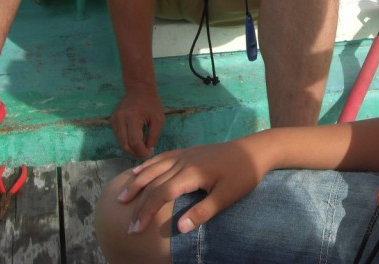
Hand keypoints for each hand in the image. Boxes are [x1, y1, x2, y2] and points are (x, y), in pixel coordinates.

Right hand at [110, 86, 165, 159]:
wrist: (139, 89)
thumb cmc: (151, 103)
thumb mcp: (158, 119)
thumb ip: (154, 136)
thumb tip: (147, 150)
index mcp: (132, 118)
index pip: (134, 142)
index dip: (142, 151)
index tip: (150, 153)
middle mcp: (119, 120)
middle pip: (125, 145)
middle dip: (135, 153)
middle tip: (145, 154)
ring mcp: (114, 121)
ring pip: (121, 143)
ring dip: (131, 149)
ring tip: (141, 148)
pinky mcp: (112, 121)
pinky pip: (119, 137)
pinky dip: (127, 142)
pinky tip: (135, 140)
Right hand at [120, 136, 270, 234]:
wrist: (255, 149)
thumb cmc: (243, 174)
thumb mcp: (227, 196)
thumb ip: (203, 212)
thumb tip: (178, 228)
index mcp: (192, 172)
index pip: (161, 193)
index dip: (146, 212)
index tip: (135, 229)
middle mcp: (184, 160)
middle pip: (154, 182)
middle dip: (138, 202)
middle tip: (127, 223)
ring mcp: (186, 153)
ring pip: (154, 167)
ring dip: (137, 181)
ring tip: (122, 196)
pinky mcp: (190, 151)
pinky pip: (163, 157)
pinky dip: (148, 164)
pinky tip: (139, 170)